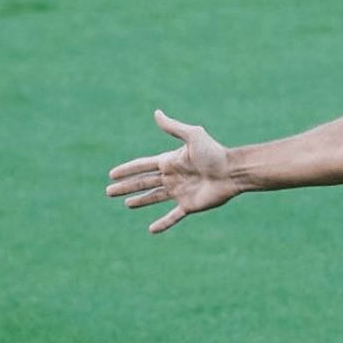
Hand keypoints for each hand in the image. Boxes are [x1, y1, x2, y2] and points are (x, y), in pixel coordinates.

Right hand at [106, 110, 238, 233]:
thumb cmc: (214, 153)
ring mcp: (180, 192)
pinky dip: (163, 223)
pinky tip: (152, 230)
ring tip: (127, 204)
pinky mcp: (189, 206)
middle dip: (127, 187)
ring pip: (154, 198)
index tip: (112, 174)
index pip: (143, 166)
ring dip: (141, 201)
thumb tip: (157, 113)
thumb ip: (174, 127)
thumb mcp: (193, 136)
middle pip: (144, 183)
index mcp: (170, 161)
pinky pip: (173, 217)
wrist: (233, 172)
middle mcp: (173, 177)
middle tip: (109, 192)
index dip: (127, 170)